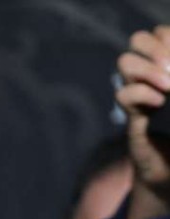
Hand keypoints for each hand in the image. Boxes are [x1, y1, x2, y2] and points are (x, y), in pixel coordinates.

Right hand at [116, 26, 169, 198]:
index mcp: (168, 67)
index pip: (161, 33)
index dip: (168, 37)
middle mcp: (153, 75)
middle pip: (139, 40)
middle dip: (156, 48)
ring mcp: (140, 94)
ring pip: (125, 61)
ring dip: (147, 70)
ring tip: (168, 86)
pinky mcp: (131, 115)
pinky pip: (123, 94)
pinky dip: (142, 94)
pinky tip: (159, 105)